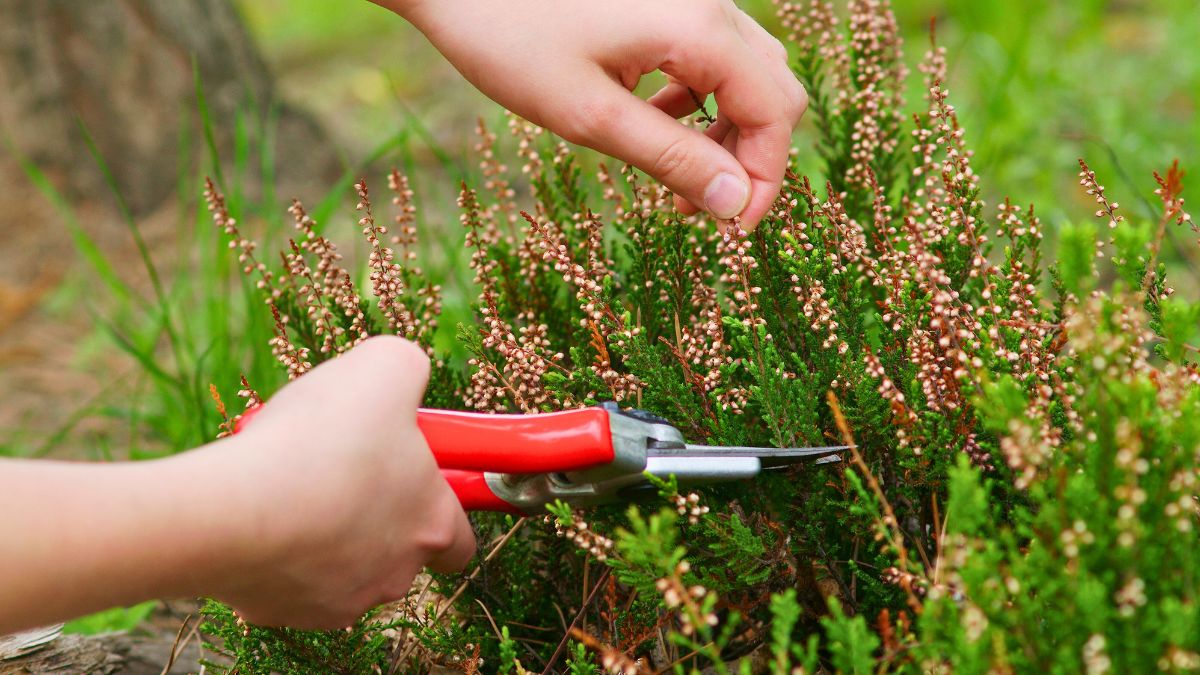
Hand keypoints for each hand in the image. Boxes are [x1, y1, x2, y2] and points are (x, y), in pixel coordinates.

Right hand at [0, 337, 472, 634]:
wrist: (233, 509)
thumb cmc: (322, 439)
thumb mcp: (386, 366)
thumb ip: (409, 369)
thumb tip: (405, 377)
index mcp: (434, 525)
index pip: (461, 538)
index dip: (441, 502)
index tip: (414, 472)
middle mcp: (395, 574)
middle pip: (396, 547)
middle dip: (373, 509)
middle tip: (341, 463)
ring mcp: (338, 601)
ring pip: (339, 564)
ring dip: (323, 528)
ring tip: (291, 481)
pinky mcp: (280, 611)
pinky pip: (284, 577)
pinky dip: (275, 547)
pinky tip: (257, 511)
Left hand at [383, 0, 806, 227]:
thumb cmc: (511, 39)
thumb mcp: (591, 115)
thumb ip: (670, 158)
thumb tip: (733, 204)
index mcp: (700, 28)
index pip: (773, 113)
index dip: (763, 179)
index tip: (731, 230)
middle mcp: (708, 3)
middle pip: (771, 90)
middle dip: (748, 156)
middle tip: (700, 207)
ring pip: (744, 72)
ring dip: (722, 129)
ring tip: (672, 173)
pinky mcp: (664, 1)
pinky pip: (709, 54)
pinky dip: (697, 98)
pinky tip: (650, 118)